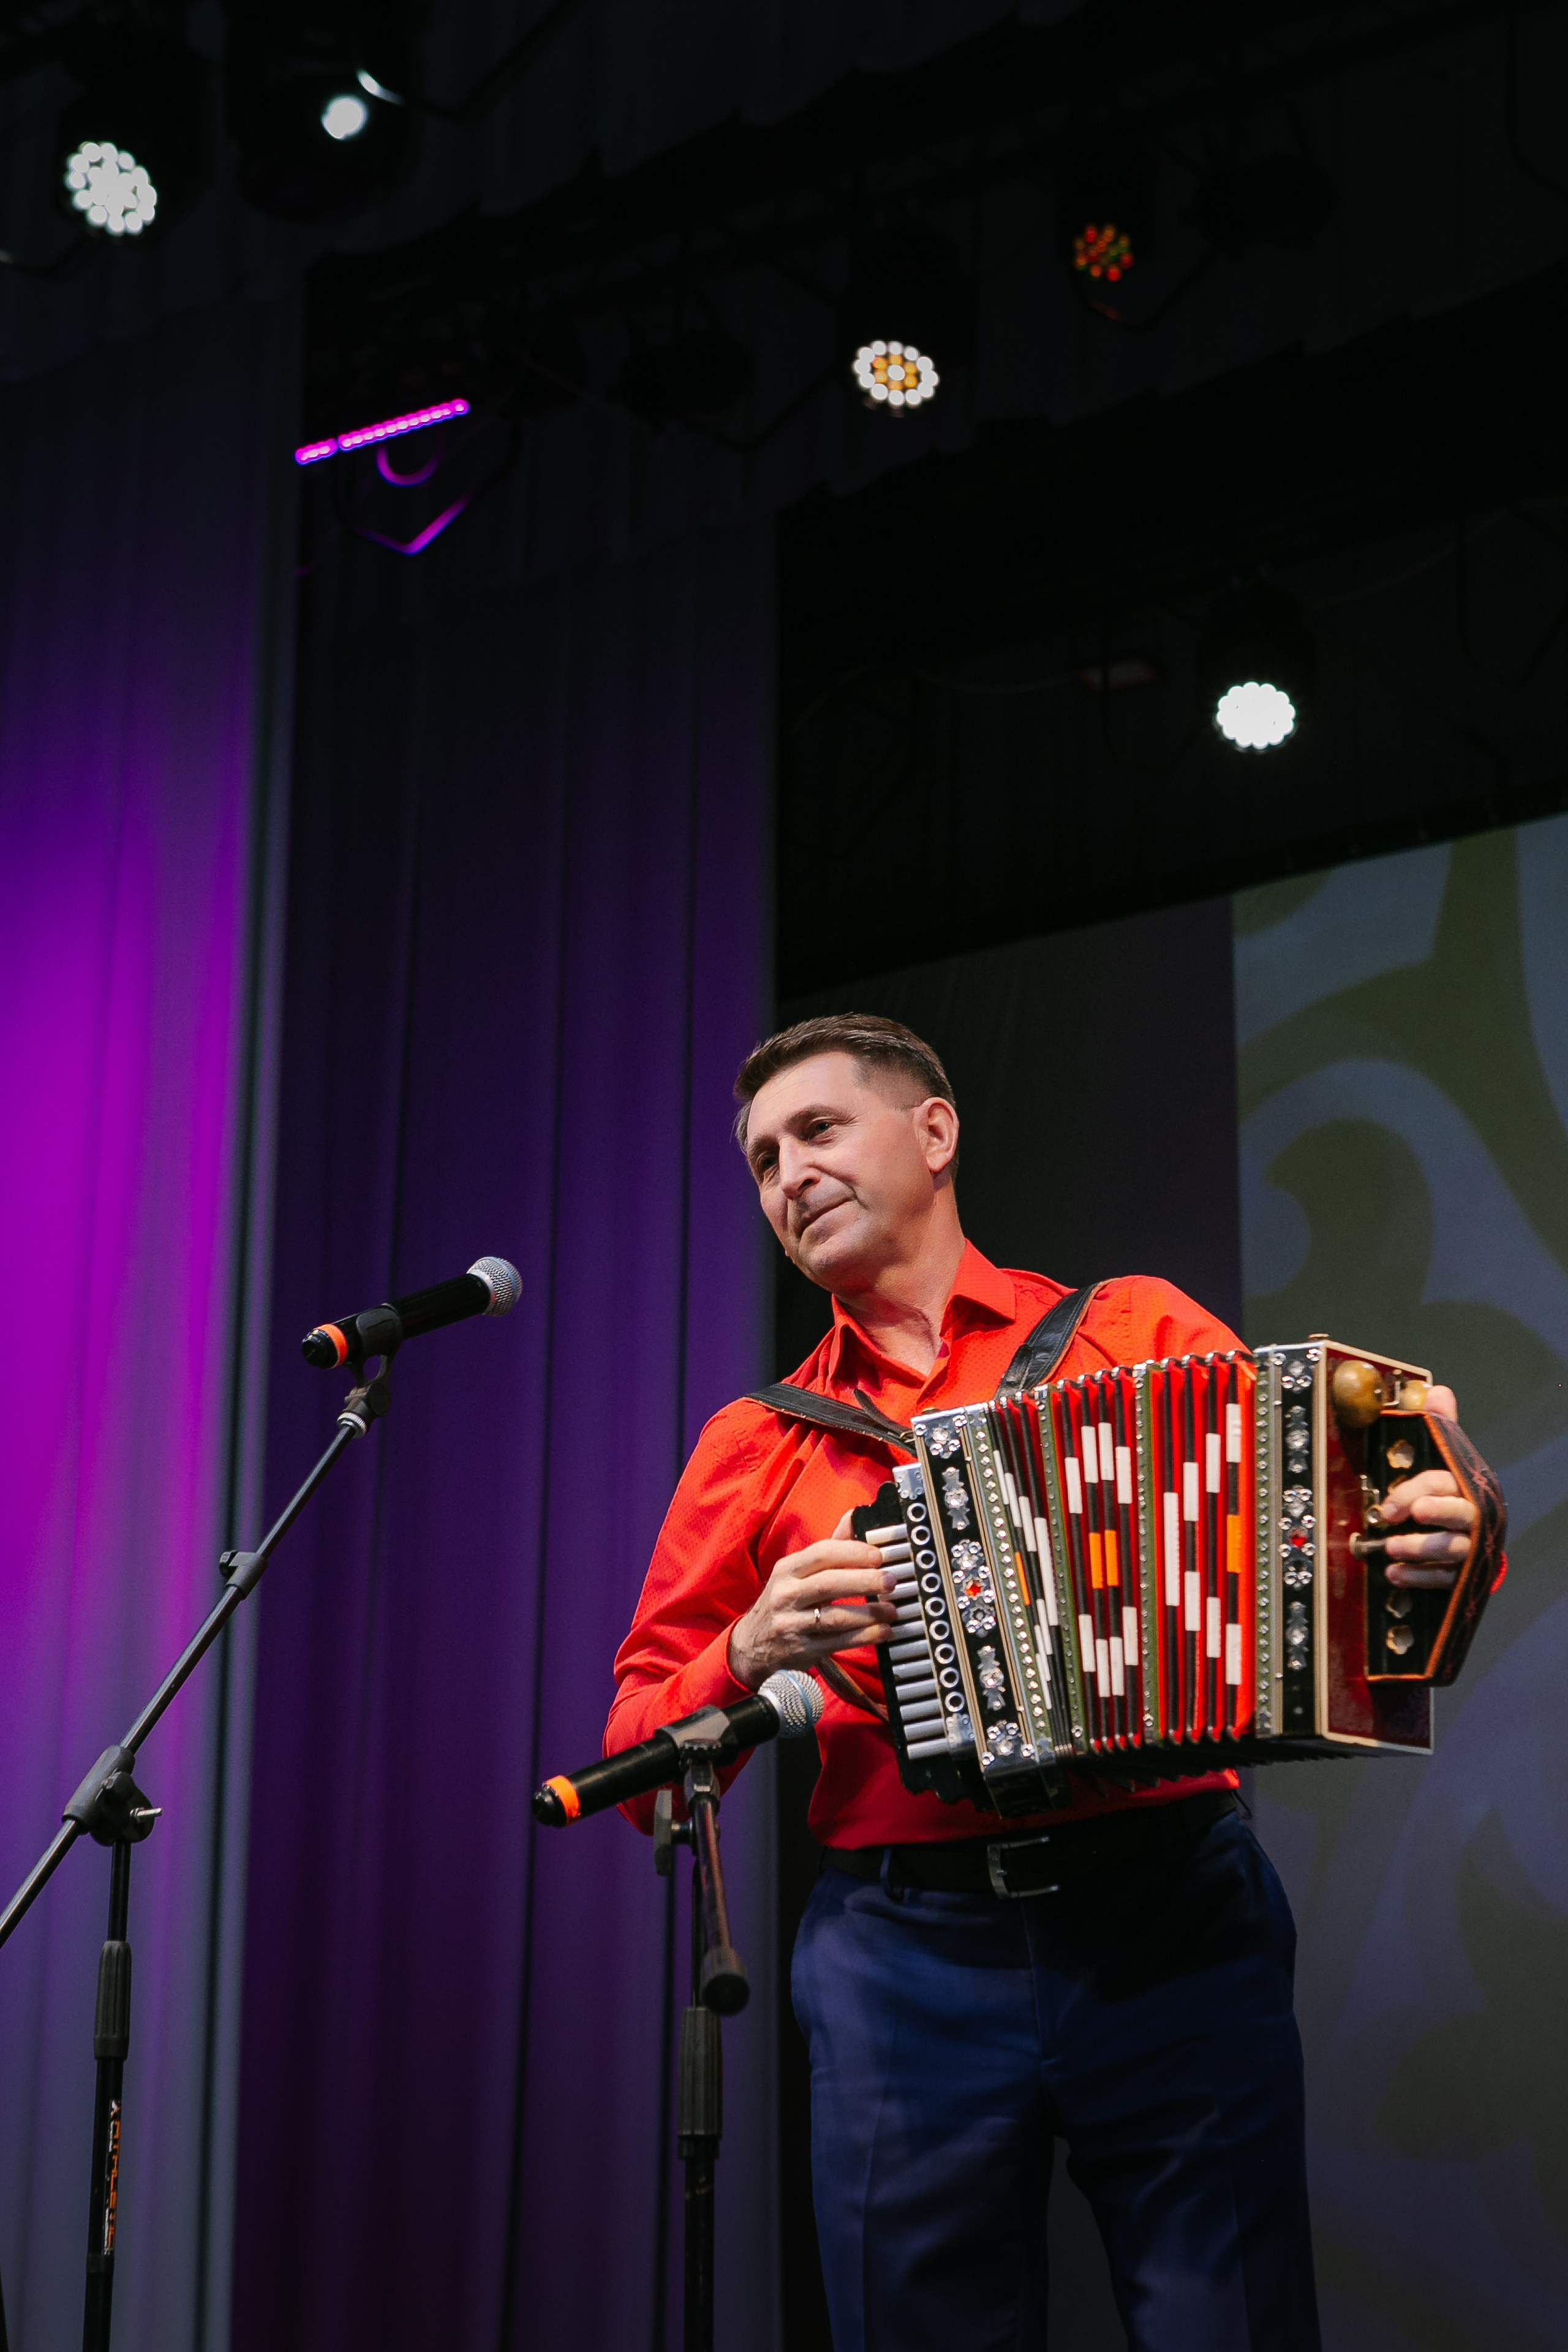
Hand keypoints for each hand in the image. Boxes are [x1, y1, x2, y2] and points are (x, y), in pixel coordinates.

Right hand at [728, 1510, 897, 1689]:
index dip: (853, 1552)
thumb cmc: (784, 1602)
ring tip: (892, 1610)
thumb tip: (853, 1517)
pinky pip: (837, 1642)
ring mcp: (791, 1624)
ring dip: (868, 1613)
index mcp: (787, 1569)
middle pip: (828, 1583)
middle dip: (864, 1581)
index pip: (821, 1553)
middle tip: (891, 1581)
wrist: (752, 1645)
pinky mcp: (800, 1650)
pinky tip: (882, 1631)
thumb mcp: (797, 1573)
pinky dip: (863, 1636)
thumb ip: (828, 1549)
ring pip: (834, 1616)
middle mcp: (785, 1594)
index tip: (879, 1556)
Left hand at [1379, 1385, 1476, 1588]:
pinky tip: (1395, 1575)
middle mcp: (1473, 1517)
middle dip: (1428, 1518)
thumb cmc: (1454, 1493)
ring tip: (1391, 1550)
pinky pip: (1445, 1578)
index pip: (1443, 1484)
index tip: (1388, 1506)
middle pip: (1457, 1517)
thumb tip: (1438, 1390)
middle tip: (1394, 1524)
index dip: (1414, 1492)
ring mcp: (1470, 1547)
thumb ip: (1443, 1428)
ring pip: (1452, 1550)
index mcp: (1466, 1486)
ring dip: (1419, 1550)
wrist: (1478, 1538)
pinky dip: (1419, 1577)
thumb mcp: (1447, 1458)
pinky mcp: (1463, 1573)